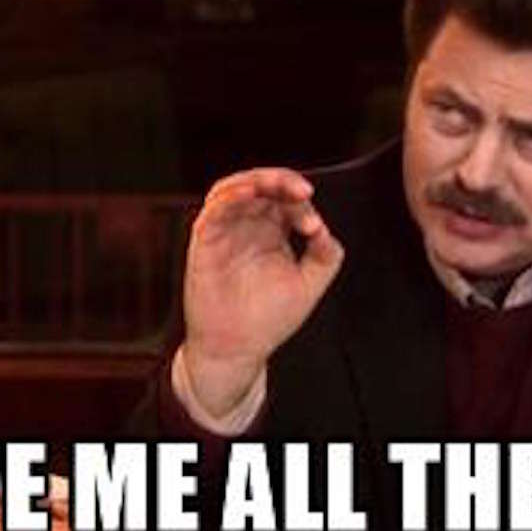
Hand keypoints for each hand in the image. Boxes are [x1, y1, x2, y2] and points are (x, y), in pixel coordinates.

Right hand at [182, 168, 344, 416]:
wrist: (238, 349)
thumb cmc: (269, 319)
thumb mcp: (309, 285)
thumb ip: (326, 256)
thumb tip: (325, 229)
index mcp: (273, 232)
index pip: (288, 201)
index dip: (303, 206)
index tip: (314, 229)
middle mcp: (248, 227)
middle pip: (262, 185)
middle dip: (282, 180)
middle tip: (301, 190)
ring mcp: (225, 232)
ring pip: (234, 188)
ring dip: (255, 180)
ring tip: (275, 184)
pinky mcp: (205, 242)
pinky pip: (213, 210)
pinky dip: (228, 197)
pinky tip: (247, 194)